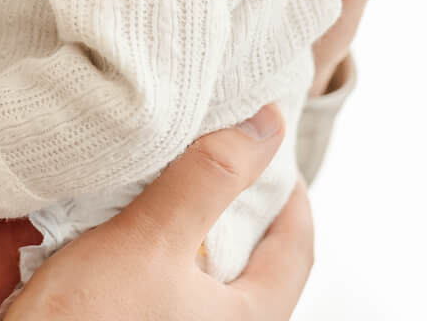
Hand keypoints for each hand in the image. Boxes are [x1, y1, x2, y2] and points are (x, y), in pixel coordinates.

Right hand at [4, 105, 313, 319]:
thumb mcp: (151, 239)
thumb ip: (208, 178)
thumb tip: (265, 125)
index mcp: (253, 320)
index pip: (297, 245)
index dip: (288, 190)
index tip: (269, 146)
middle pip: (256, 263)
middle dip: (238, 208)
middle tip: (217, 157)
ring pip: (209, 279)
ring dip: (193, 232)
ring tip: (167, 187)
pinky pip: (171, 294)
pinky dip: (161, 258)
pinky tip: (129, 235)